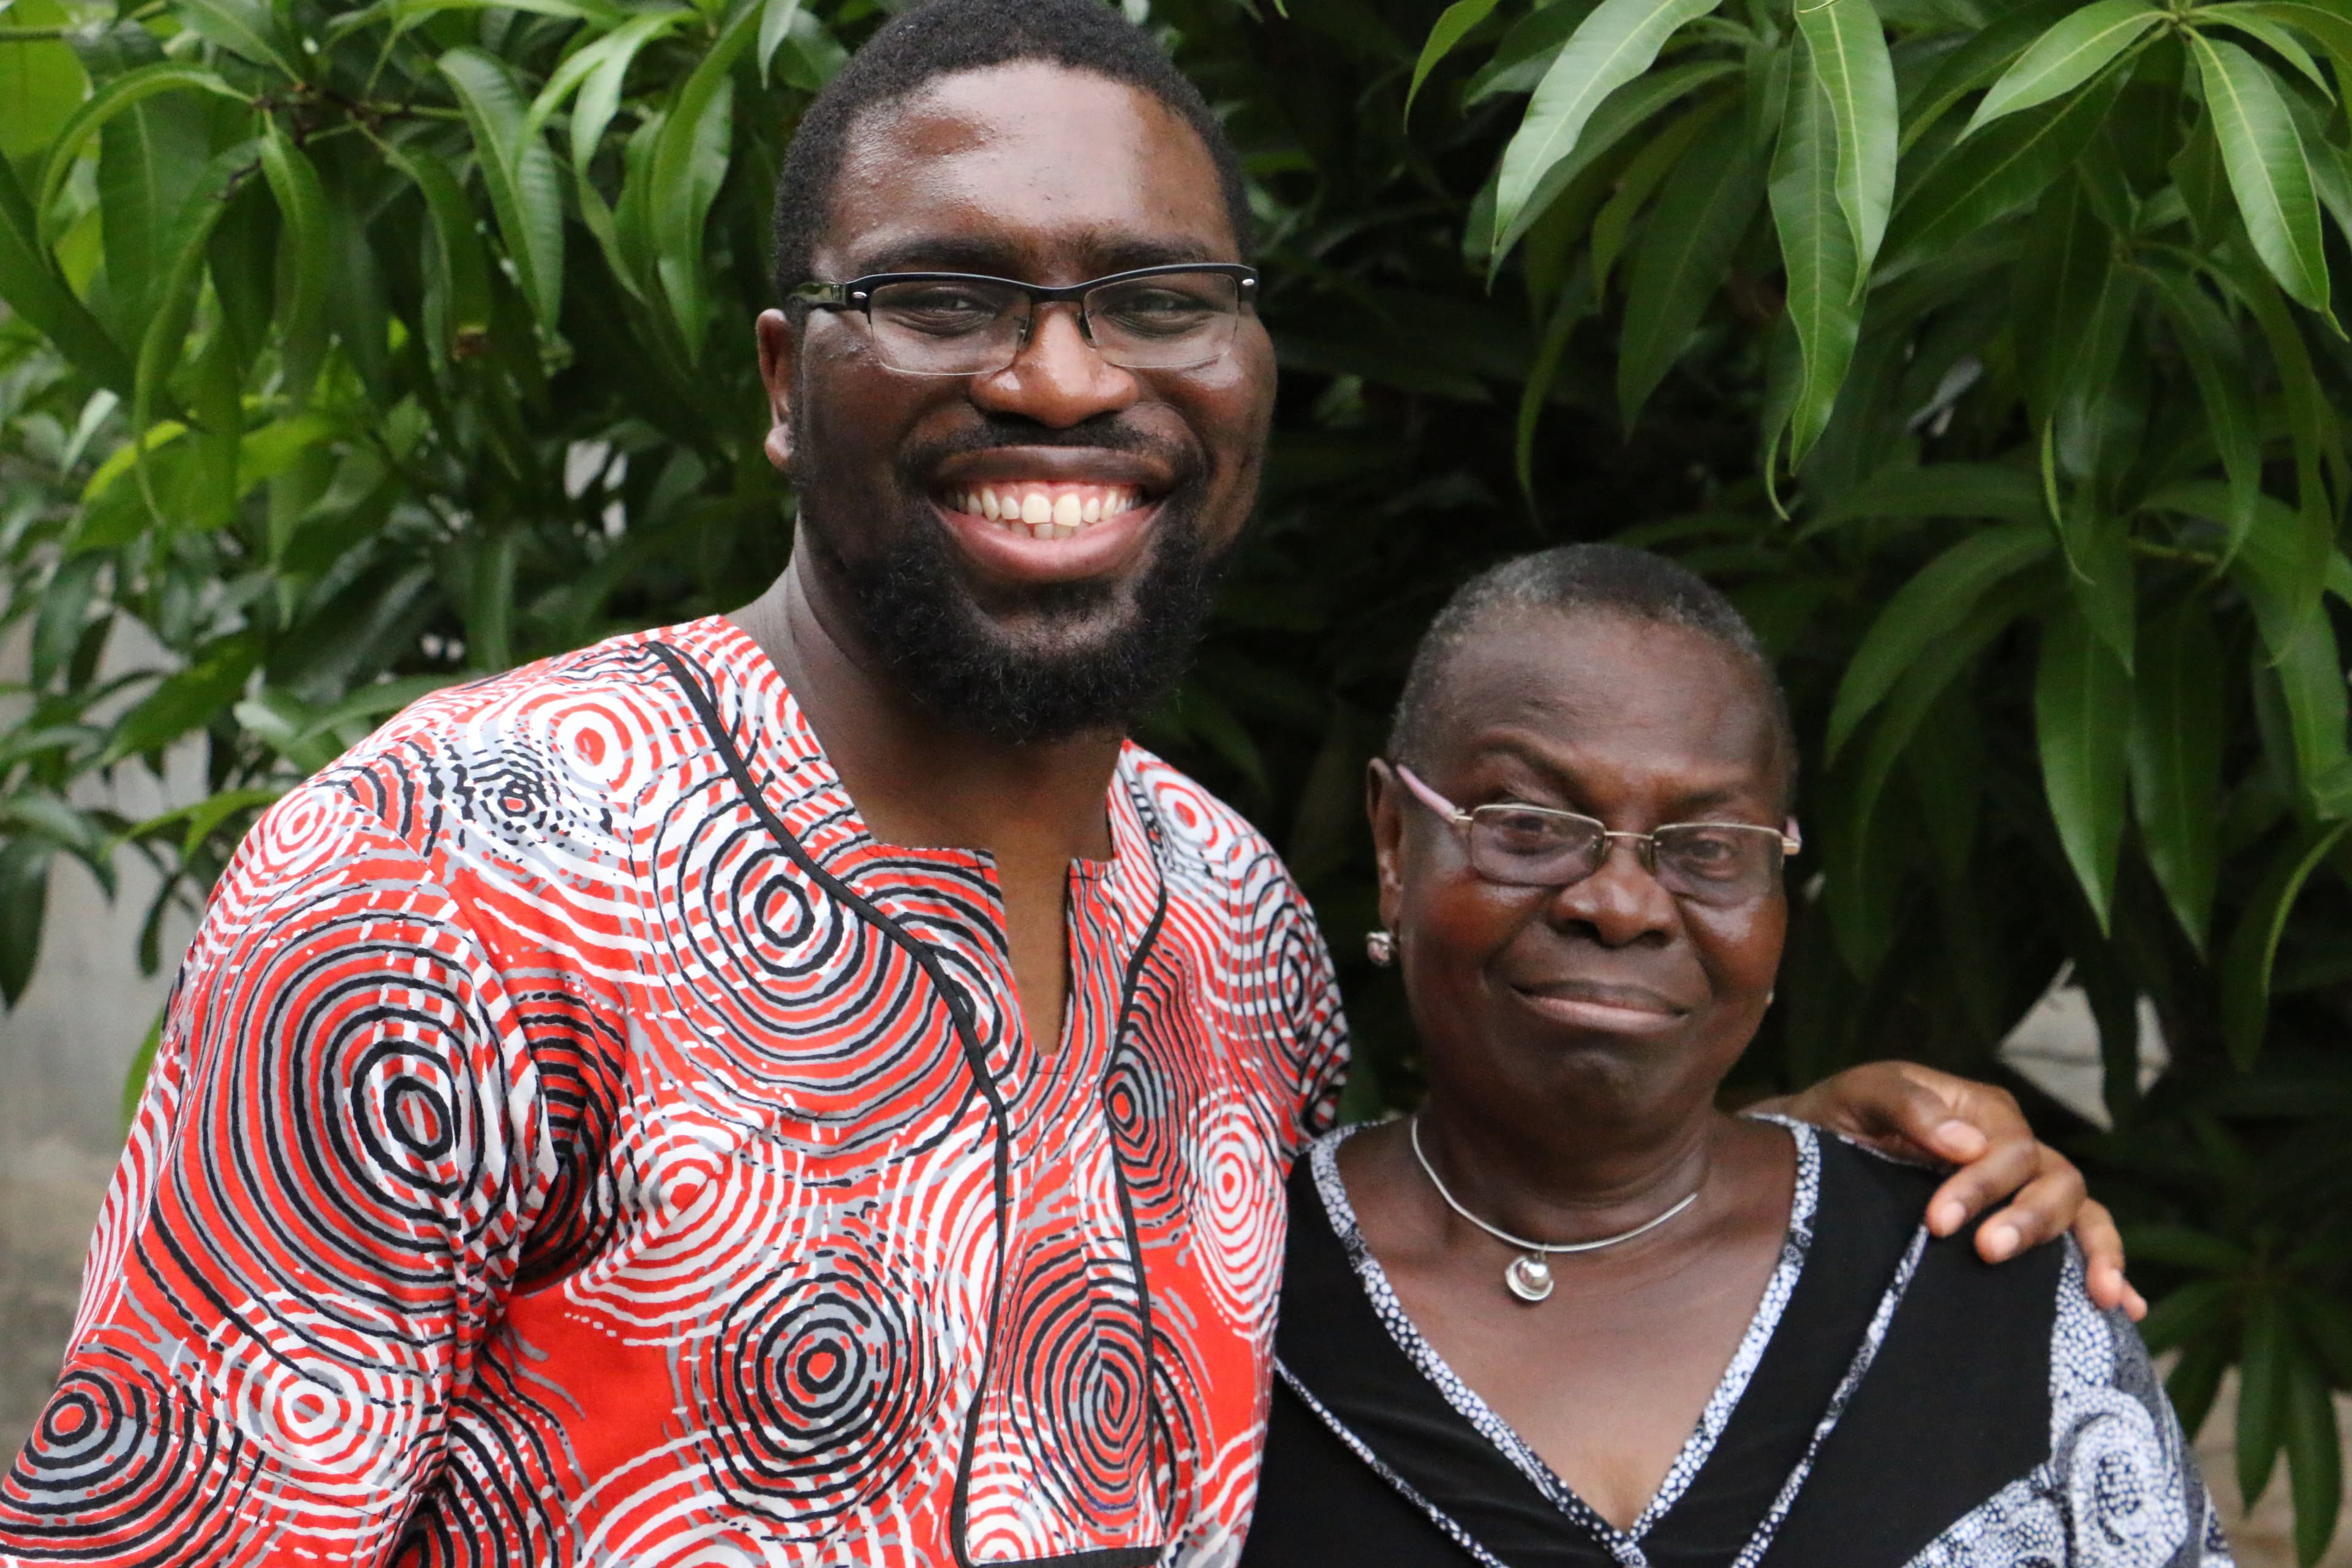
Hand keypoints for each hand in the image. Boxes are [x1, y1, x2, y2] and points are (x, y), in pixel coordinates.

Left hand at [1763, 1061, 2145, 1319]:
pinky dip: (2105, 1268)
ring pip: (2078, 1211)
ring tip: (2098, 1294)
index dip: (1982, 1186)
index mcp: (1984, 1112)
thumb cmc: (1844, 1114)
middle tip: (1988, 1251)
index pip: (2009, 1149)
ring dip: (2090, 1250)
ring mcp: (2022, 1188)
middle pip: (2055, 1181)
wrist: (1817, 1144)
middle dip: (2028, 1219)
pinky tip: (2125, 1308)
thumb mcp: (1864, 1094)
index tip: (1938, 1222)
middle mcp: (2014, 1149)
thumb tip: (1966, 1146)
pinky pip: (2077, 1240)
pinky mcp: (2017, 1224)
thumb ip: (1910, 1107)